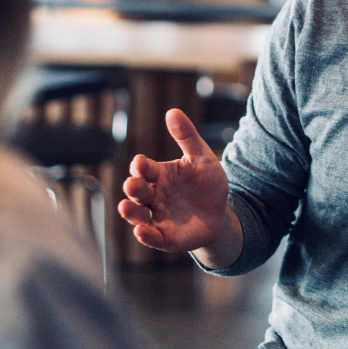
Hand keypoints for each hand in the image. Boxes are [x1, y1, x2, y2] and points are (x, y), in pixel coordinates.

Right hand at [117, 109, 229, 251]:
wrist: (221, 213)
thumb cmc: (207, 183)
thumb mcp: (201, 158)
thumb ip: (187, 136)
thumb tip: (173, 111)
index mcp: (159, 175)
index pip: (144, 169)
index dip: (140, 166)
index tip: (141, 163)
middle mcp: (153, 196)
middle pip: (137, 191)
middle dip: (133, 188)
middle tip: (133, 184)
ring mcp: (157, 216)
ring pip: (137, 214)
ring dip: (130, 212)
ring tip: (126, 207)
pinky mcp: (165, 237)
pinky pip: (152, 237)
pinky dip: (145, 235)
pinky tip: (141, 231)